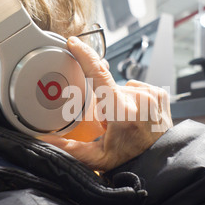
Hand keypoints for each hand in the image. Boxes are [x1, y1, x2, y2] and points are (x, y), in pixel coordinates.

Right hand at [40, 37, 172, 171]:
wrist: (159, 161)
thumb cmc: (131, 159)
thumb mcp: (98, 158)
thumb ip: (69, 148)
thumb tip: (44, 141)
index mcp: (122, 112)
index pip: (99, 75)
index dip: (84, 56)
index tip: (73, 43)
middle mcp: (139, 100)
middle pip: (108, 88)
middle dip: (104, 103)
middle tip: (110, 124)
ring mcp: (152, 95)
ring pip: (122, 88)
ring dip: (118, 101)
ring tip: (125, 121)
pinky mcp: (160, 93)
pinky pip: (136, 88)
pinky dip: (132, 99)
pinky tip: (136, 114)